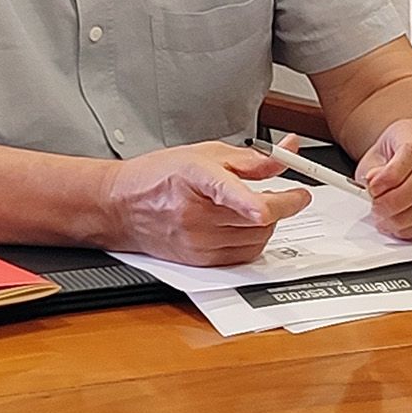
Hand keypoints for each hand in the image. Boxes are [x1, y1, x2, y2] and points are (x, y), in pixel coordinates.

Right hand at [101, 143, 312, 264]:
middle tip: (287, 194)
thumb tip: (289, 152)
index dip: (252, 202)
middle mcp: (195, 214)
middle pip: (256, 219)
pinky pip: (244, 255)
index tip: (272, 204)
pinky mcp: (200, 260)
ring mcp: (197, 241)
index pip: (227, 191)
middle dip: (282, 206)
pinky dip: (255, 240)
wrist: (122, 206)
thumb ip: (253, 158)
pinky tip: (247, 226)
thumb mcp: (206, 154)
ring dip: (269, 224)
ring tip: (261, 208)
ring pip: (256, 239)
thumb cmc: (159, 176)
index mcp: (195, 177)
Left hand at [351, 118, 411, 237]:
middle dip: (398, 200)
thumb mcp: (375, 156)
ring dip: (406, 217)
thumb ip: (373, 170)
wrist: (409, 157)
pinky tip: (401, 227)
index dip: (392, 174)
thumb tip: (373, 184)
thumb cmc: (392, 154)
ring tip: (385, 221)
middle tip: (377, 209)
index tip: (373, 189)